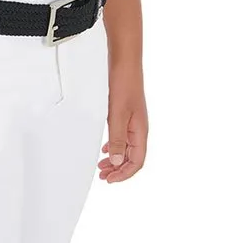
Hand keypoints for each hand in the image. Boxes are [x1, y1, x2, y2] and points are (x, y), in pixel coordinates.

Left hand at [97, 60, 147, 182]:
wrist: (125, 62)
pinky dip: (115, 145)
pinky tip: (107, 147)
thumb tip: (117, 162)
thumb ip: (117, 139)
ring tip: (102, 165)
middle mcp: (139, 128)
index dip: (124, 174)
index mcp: (140, 131)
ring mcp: (133, 120)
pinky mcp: (126, 113)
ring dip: (116, 158)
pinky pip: (123, 137)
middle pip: (132, 157)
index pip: (137, 161)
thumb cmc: (124, 84)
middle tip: (103, 175)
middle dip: (118, 169)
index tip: (109, 180)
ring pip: (127, 148)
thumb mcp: (117, 114)